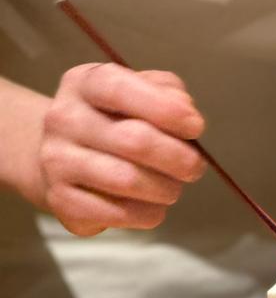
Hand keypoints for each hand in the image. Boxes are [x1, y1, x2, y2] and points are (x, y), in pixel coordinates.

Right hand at [39, 63, 205, 235]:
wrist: (66, 160)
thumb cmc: (116, 121)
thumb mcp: (141, 91)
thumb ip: (168, 91)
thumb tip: (185, 111)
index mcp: (85, 83)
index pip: (122, 90)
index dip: (166, 110)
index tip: (196, 127)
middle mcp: (64, 119)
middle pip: (134, 141)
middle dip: (179, 158)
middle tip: (194, 167)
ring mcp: (57, 162)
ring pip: (129, 181)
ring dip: (167, 188)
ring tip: (172, 187)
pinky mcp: (63, 201)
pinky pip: (121, 214)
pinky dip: (149, 213)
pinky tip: (152, 205)